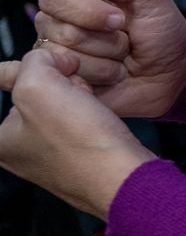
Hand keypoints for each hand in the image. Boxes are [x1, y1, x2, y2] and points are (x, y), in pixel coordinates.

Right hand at [0, 0, 185, 118]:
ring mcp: (60, 56)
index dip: (85, 8)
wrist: (175, 73)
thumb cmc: (162, 30)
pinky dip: (100, 75)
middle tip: (126, 38)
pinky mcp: (65, 83)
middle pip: (54, 26)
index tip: (120, 18)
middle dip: (101, 35)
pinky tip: (114, 75)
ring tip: (123, 57)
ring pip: (63, 53)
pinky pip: (67, 78)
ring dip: (106, 56)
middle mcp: (60, 25)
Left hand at [0, 48, 152, 218]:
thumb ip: (34, 63)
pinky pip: (79, 122)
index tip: (60, 74)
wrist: (123, 175)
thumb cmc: (80, 140)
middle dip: (63, 83)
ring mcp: (46, 157)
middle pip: (38, 92)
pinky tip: (100, 120)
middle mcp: (18, 150)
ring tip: (92, 108)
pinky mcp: (75, 159)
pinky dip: (92, 113)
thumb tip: (48, 60)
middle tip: (78, 94)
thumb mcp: (41, 86)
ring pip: (61, 104)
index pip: (16, 80)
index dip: (43, 68)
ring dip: (80, 95)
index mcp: (0, 139)